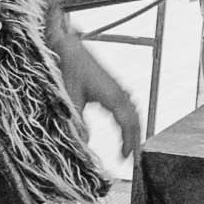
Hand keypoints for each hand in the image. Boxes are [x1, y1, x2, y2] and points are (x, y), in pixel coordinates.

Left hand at [49, 28, 142, 156]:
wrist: (66, 44)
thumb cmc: (68, 67)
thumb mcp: (69, 98)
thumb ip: (77, 122)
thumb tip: (84, 143)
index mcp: (112, 96)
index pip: (128, 124)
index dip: (129, 142)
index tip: (126, 159)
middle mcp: (119, 93)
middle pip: (135, 120)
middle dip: (137, 139)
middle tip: (135, 159)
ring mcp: (117, 88)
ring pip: (133, 113)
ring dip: (134, 130)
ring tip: (132, 146)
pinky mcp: (112, 86)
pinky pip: (127, 106)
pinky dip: (129, 120)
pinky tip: (124, 126)